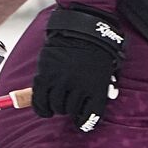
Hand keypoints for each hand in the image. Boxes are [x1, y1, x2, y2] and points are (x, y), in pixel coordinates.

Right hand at [31, 6, 125, 131]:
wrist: (83, 25)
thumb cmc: (99, 45)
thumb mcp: (108, 66)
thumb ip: (104, 84)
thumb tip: (107, 97)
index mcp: (96, 86)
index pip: (91, 114)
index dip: (86, 121)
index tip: (82, 122)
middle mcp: (78, 86)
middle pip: (71, 111)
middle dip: (71, 110)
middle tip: (70, 105)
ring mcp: (61, 81)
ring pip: (55, 107)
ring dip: (57, 108)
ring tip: (59, 103)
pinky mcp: (45, 76)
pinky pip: (39, 100)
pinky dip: (41, 108)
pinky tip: (45, 108)